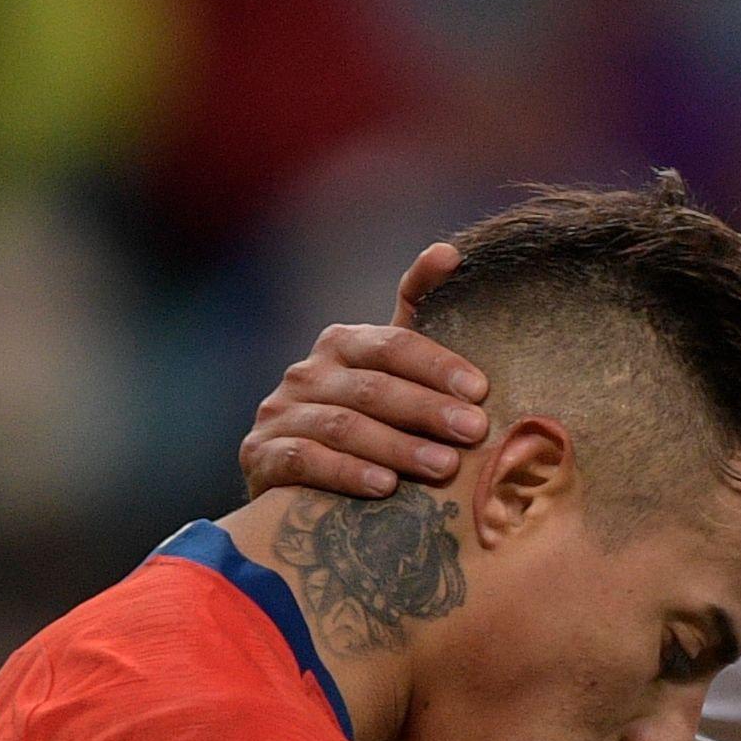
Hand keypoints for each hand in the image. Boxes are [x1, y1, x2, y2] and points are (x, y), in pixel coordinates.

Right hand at [241, 243, 491, 498]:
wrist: (298, 478)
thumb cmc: (369, 421)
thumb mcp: (394, 372)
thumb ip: (420, 317)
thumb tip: (450, 253)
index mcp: (343, 344)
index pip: (393, 344)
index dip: (437, 364)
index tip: (480, 390)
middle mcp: (307, 372)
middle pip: (373, 386)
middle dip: (427, 409)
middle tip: (473, 431)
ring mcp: (280, 412)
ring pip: (343, 425)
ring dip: (397, 446)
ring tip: (443, 467)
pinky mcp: (261, 453)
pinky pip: (305, 459)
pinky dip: (347, 472)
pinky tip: (384, 487)